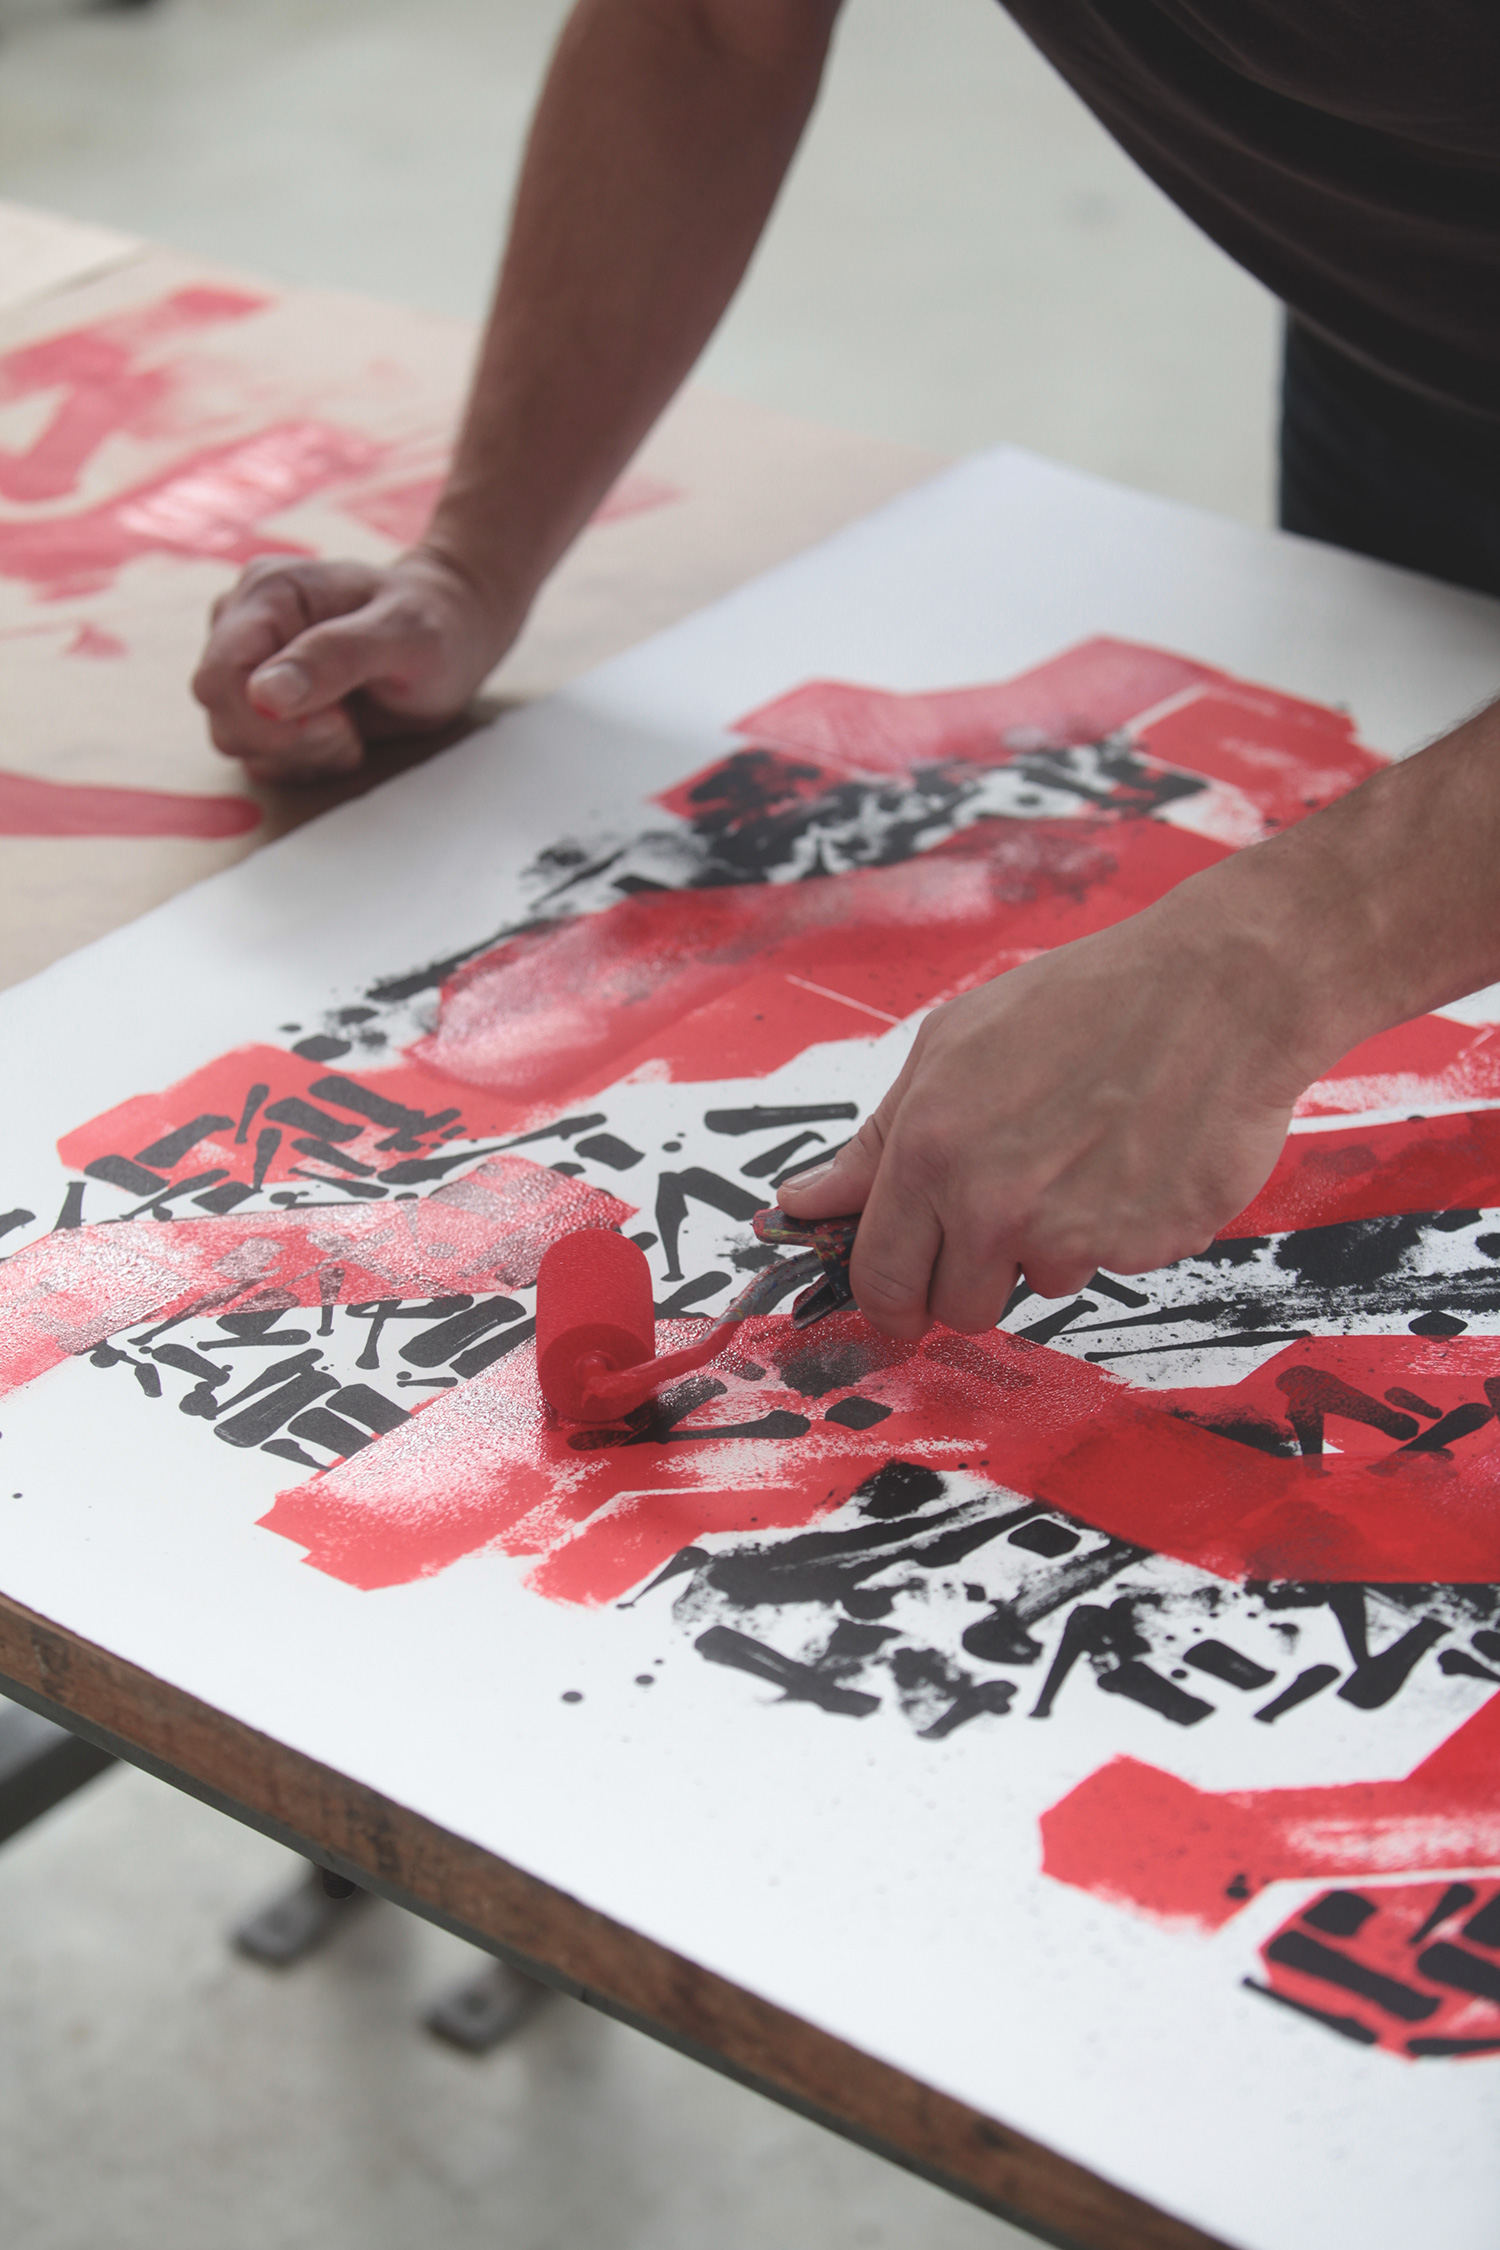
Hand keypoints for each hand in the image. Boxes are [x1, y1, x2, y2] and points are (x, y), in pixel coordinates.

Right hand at [192, 547, 520, 782]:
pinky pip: (261, 754)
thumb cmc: (436, 624)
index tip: (334, 720)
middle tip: (349, 722)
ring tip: (350, 723)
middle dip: (291, 738)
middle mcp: (243, 624)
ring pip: (238, 742)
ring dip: (301, 751)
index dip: (266, 720)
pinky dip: (305, 758)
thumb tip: (262, 695)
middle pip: (224, 716)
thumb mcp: (403, 636)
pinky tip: (342, 733)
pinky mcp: (262, 701)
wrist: (455, 631)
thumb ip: (333, 658)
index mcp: (267, 593)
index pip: (218, 676)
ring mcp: (249, 663)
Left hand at [777, 880, 1328, 1339]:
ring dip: (1054, 1244)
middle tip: (1007, 1210)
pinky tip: (1135, 1158)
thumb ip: (876, 1143)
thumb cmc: (1085, 1001)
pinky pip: (1115, 1265)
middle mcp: (997, 1206)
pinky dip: (1121, 1227)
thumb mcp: (949, 1047)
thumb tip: (804, 1203)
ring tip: (1084, 1155)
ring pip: (1043, 1286)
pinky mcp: (1149, 1247)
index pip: (883, 1279)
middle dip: (973, 1276)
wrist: (1218, 992)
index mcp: (931, 1153)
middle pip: (961, 1308)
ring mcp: (1078, 1234)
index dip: (889, 1301)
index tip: (901, 1303)